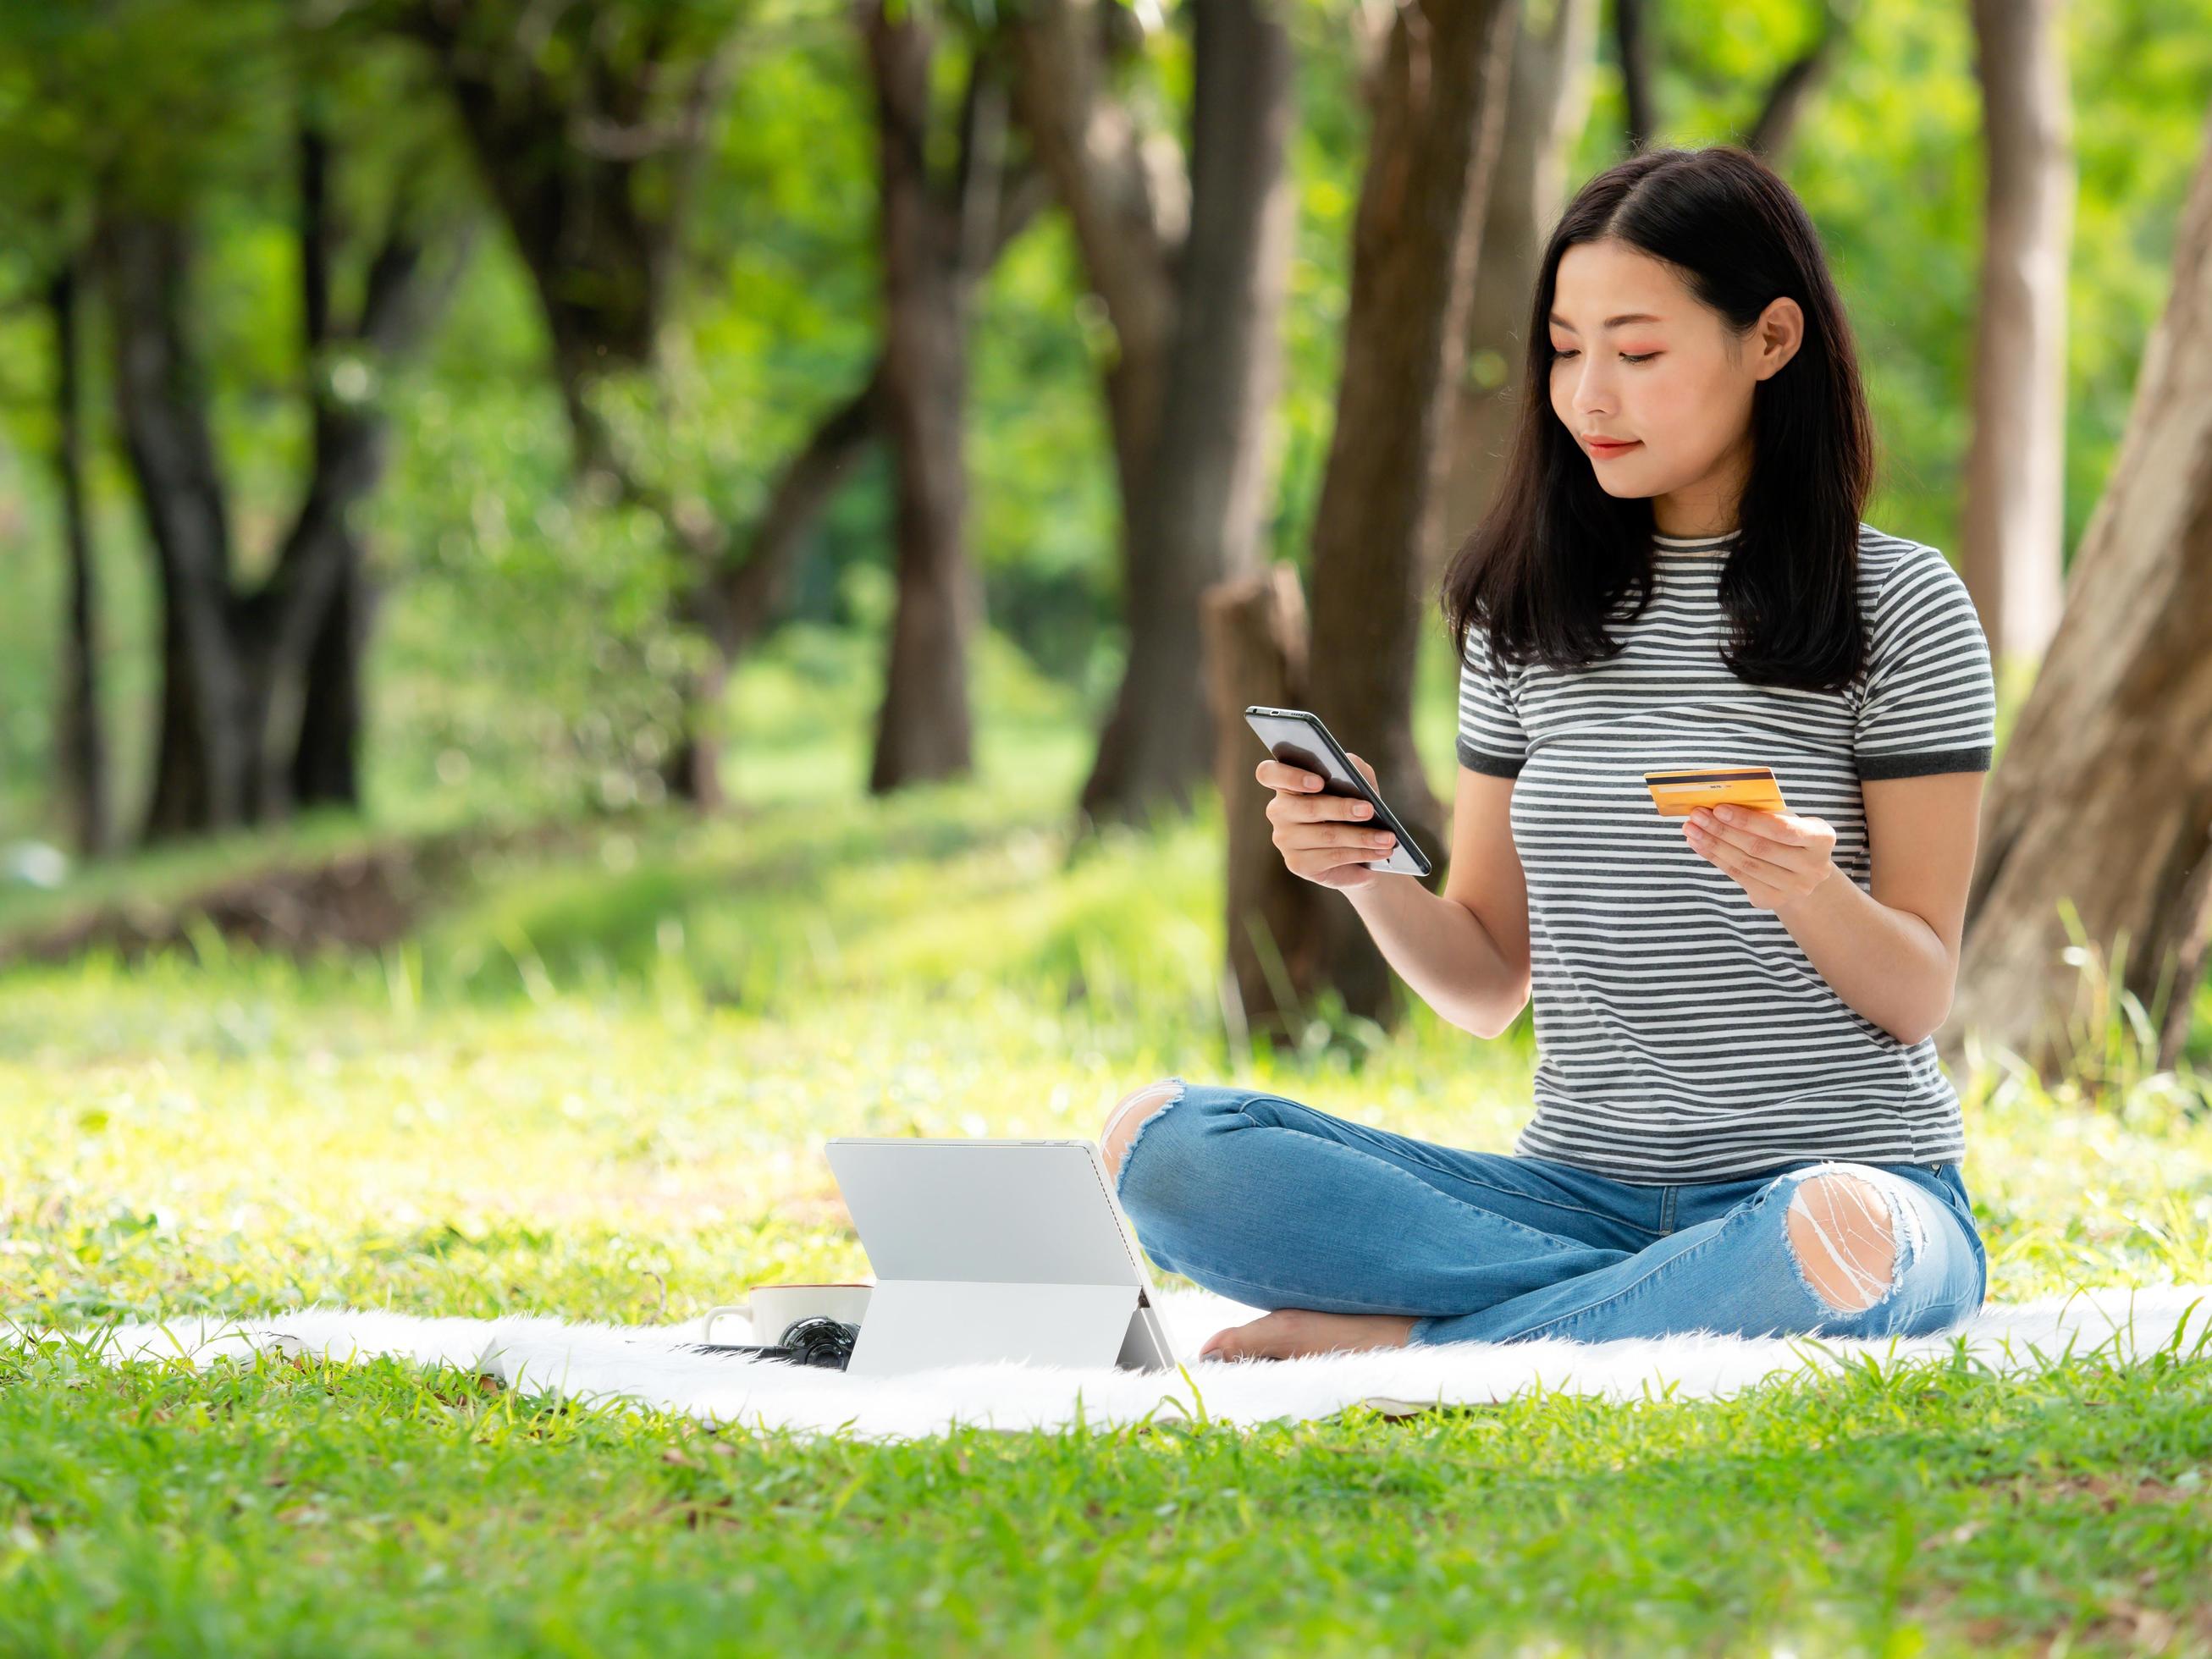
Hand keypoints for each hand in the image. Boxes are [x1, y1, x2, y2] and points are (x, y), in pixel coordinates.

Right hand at [1257, 750, 1392, 890]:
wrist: (1361, 849)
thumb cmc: (1355, 808)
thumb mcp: (1358, 784)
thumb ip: (1353, 768)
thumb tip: (1351, 764)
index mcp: (1286, 784)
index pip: (1268, 773)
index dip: (1289, 776)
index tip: (1319, 782)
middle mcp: (1278, 811)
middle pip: (1306, 808)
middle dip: (1341, 808)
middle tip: (1369, 810)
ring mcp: (1284, 839)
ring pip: (1325, 835)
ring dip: (1361, 836)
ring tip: (1388, 838)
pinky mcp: (1297, 863)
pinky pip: (1331, 857)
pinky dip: (1360, 853)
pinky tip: (1380, 851)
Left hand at [1683, 803, 1838, 915]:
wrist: (1801, 872)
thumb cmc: (1789, 835)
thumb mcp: (1788, 819)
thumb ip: (1764, 811)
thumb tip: (1719, 803)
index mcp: (1822, 838)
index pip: (1782, 829)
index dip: (1748, 820)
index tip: (1719, 808)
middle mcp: (1814, 867)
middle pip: (1759, 848)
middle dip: (1723, 830)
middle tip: (1697, 816)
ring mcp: (1795, 888)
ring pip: (1745, 864)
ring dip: (1713, 844)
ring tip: (1691, 829)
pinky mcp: (1774, 900)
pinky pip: (1738, 876)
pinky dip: (1715, 858)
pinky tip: (1699, 844)